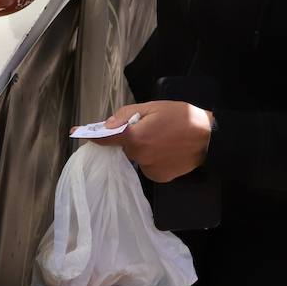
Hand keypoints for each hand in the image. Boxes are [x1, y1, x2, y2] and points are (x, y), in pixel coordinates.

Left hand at [93, 100, 212, 182]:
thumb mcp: (153, 107)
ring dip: (144, 148)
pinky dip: (153, 158)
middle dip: (132, 136)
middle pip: (125, 146)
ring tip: (164, 138)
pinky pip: (148, 165)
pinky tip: (168, 149)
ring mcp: (150, 170)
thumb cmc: (182, 117)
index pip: (107, 138)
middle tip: (151, 126)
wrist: (210, 138)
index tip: (76, 132)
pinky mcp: (160, 178)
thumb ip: (127, 115)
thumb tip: (106, 125)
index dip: (91, 134)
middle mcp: (139, 158)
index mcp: (135, 138)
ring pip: (138, 156)